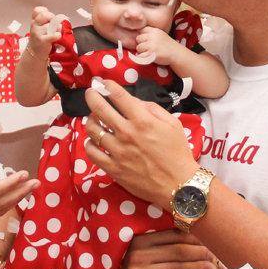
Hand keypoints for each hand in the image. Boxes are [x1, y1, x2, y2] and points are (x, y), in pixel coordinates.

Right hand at [26, 6, 61, 58]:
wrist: (34, 52)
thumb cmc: (40, 37)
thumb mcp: (38, 27)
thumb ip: (44, 20)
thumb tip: (56, 17)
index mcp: (34, 20)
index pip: (37, 10)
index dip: (46, 12)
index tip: (48, 19)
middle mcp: (34, 25)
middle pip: (45, 15)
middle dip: (52, 18)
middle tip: (53, 24)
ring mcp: (37, 33)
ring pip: (50, 25)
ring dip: (56, 29)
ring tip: (54, 33)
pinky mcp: (42, 40)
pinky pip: (54, 34)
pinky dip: (58, 35)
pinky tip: (56, 37)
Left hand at [84, 80, 197, 205]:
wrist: (178, 185)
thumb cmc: (178, 153)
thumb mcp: (172, 124)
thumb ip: (152, 109)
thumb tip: (134, 102)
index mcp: (142, 120)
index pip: (118, 96)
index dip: (108, 86)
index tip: (104, 83)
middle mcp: (126, 133)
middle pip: (100, 109)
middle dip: (92, 97)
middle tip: (90, 93)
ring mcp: (117, 151)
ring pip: (93, 130)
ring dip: (91, 120)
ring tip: (94, 119)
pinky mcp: (113, 168)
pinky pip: (92, 153)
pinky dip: (89, 144)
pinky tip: (94, 141)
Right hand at [121, 230, 214, 268]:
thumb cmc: (134, 259)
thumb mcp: (143, 243)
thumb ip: (163, 237)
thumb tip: (195, 230)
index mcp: (140, 239)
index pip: (173, 236)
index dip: (192, 239)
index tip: (206, 242)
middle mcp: (137, 255)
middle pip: (177, 253)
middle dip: (198, 253)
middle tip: (211, 255)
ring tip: (208, 268)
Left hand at [133, 26, 175, 63]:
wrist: (176, 54)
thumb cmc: (167, 45)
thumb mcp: (160, 35)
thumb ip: (150, 33)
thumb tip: (136, 35)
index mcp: (154, 30)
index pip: (141, 31)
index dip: (143, 37)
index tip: (148, 41)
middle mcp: (152, 36)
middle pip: (138, 39)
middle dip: (141, 44)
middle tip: (149, 48)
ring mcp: (151, 45)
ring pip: (138, 48)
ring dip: (142, 52)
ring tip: (150, 53)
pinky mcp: (151, 54)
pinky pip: (140, 56)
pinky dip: (143, 58)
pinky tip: (149, 57)